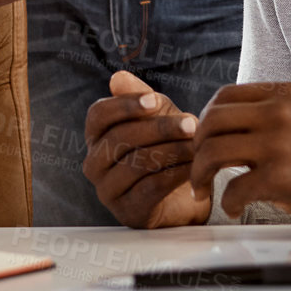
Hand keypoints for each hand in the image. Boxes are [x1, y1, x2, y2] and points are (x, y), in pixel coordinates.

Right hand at [84, 70, 209, 228]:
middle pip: (119, 139)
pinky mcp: (128, 212)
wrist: (187, 192)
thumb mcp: (158, 116)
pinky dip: (175, 173)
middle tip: (191, 123)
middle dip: (159, 128)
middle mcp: (94, 165)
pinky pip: (150, 188)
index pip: (98, 115)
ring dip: (171, 150)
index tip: (154, 100)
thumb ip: (141, 97)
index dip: (124, 106)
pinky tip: (193, 166)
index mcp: (97, 137)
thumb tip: (118, 78)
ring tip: (197, 144)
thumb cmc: (167, 148)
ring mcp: (108, 191)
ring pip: (135, 163)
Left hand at [189, 82, 290, 231]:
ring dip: (201, 174)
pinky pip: (234, 188)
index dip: (206, 118)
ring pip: (214, 152)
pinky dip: (227, 202)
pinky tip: (235, 206)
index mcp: (284, 94)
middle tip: (198, 167)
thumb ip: (269, 116)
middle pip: (212, 121)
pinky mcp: (281, 177)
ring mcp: (279, 143)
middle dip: (197, 147)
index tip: (204, 139)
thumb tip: (228, 129)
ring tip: (204, 188)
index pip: (226, 95)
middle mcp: (279, 112)